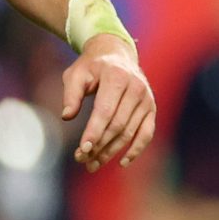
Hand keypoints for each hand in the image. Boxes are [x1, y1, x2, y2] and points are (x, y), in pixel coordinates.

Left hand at [63, 34, 156, 171]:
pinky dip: (136, 149)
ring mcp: (146, 99)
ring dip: (111, 151)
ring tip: (93, 164)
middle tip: (82, 159)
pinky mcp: (151, 108)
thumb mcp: (76, 74)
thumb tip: (67, 116)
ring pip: (129, 132)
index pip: (105, 111)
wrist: (116, 55)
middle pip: (117, 125)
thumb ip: (71, 94)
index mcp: (117, 77)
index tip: (82, 149)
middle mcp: (136, 88)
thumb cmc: (92, 67)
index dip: (94, 132)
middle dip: (99, 145)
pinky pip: (146, 133)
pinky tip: (122, 162)